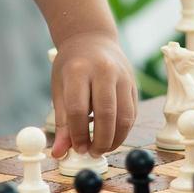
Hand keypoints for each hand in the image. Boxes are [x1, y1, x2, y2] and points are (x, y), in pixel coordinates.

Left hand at [50, 32, 136, 157]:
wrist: (92, 39)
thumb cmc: (71, 66)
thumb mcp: (60, 89)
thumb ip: (62, 122)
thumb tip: (59, 154)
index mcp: (79, 70)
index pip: (78, 109)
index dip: (78, 134)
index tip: (77, 148)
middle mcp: (103, 71)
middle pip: (106, 114)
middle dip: (100, 141)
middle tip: (92, 153)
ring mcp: (122, 76)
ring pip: (125, 116)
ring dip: (115, 139)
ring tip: (102, 148)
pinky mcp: (134, 84)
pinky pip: (132, 114)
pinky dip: (124, 131)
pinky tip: (112, 136)